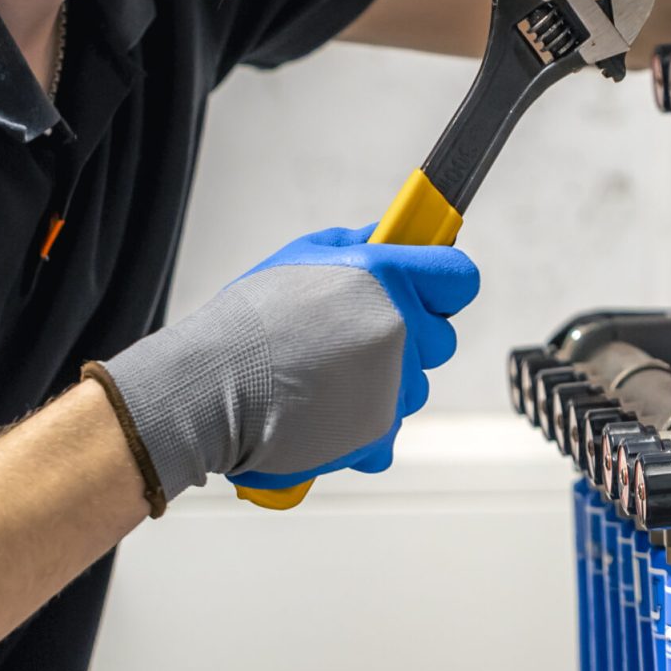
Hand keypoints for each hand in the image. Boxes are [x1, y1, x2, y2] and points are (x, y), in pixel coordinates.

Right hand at [83, 228, 479, 504]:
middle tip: (355, 338)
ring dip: (385, 384)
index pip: (460, 279)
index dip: (443, 285)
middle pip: (441, 339)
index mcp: (387, 277)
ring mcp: (393, 384)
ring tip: (327, 376)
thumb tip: (390, 238)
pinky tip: (325, 411)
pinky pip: (391, 429)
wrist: (210, 386)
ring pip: (415, 387)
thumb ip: (358, 245)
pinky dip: (364, 427)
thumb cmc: (250, 320)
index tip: (427, 290)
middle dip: (410, 340)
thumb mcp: (303, 256)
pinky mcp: (378, 432)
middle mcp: (400, 329)